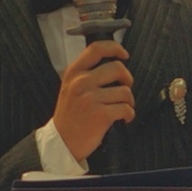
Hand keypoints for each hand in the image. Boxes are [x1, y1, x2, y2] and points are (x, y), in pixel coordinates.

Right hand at [53, 39, 135, 160]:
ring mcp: (91, 98)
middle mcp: (81, 82)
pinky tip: (123, 118)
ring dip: (129, 101)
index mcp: (73, 72)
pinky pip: (126, 109)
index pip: (97, 48)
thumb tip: (113, 64)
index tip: (124, 54)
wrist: (62, 142)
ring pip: (125, 91)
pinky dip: (129, 114)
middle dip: (127, 79)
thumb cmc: (69, 115)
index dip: (115, 48)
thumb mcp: (69, 87)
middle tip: (125, 87)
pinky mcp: (101, 115)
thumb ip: (86, 73)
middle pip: (117, 68)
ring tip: (122, 108)